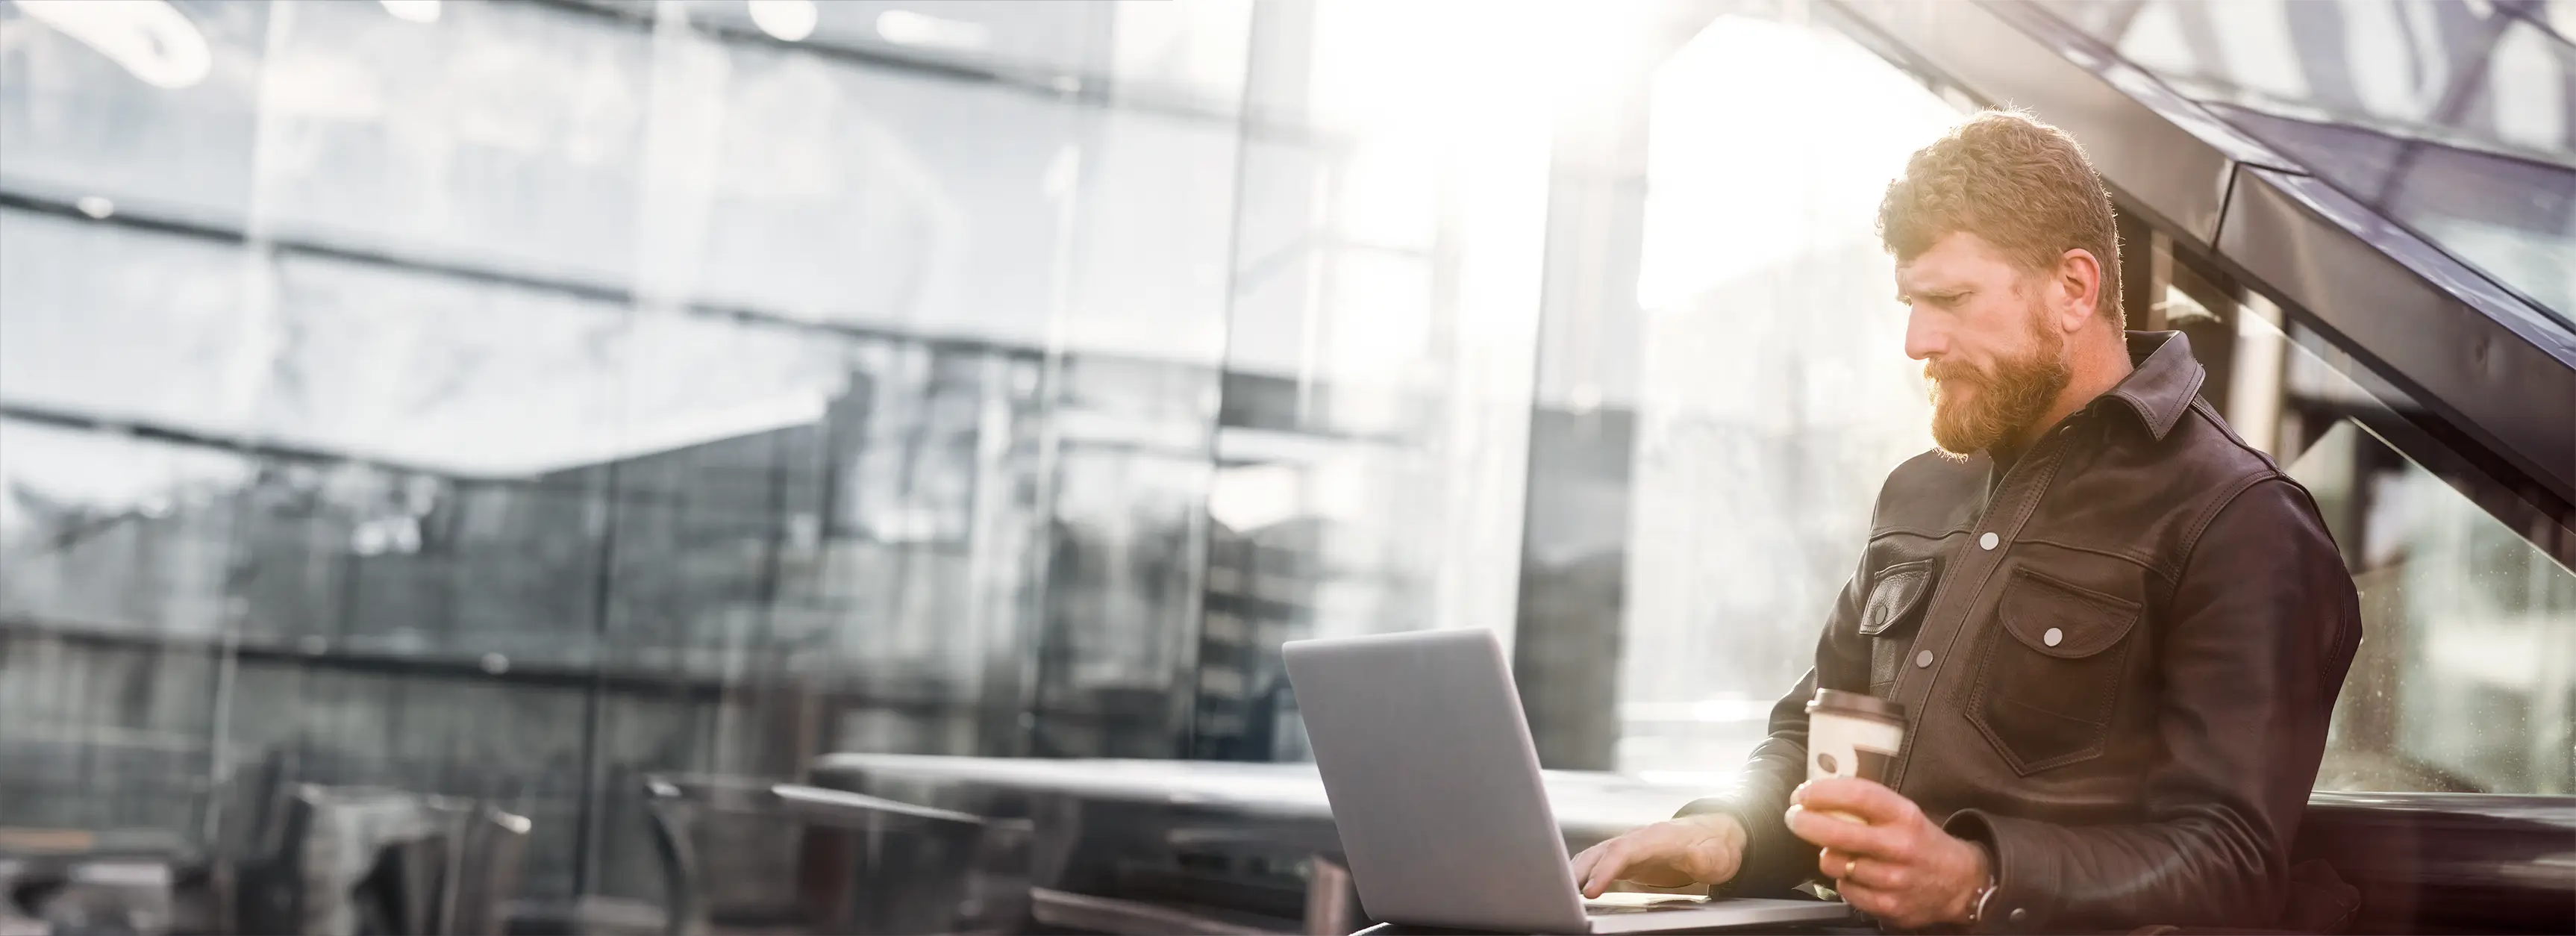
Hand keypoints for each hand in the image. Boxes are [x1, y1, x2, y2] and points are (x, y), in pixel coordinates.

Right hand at [1569, 812, 1747, 898]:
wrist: (1713, 836)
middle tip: (1564, 895)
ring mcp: (1629, 847)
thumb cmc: (1712, 847)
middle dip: (1579, 872)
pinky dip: (1581, 872)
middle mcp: (1637, 839)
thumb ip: (1703, 856)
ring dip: (1575, 872)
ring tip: (1561, 893)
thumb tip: (1697, 858)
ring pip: (1595, 856)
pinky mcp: (1625, 858)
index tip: (1590, 891)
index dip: (1604, 870)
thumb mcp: (1715, 855)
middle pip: (1601, 852)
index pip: (1623, 850)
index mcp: (1656, 837)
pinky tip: (1571, 886)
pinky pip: (1597, 862)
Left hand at [1786, 778, 1990, 927]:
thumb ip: (1867, 804)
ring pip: (1834, 863)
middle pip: (1836, 833)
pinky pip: (1845, 890)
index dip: (1822, 792)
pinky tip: (1857, 875)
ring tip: (1841, 852)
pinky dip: (1844, 881)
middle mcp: (1899, 846)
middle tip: (1794, 816)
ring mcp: (1893, 879)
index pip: (1857, 795)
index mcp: (1904, 816)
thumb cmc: (1921, 842)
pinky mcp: (1888, 906)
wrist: (1958, 883)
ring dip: (1829, 855)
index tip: (1802, 792)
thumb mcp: (1903, 813)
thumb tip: (1819, 793)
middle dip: (1804, 822)